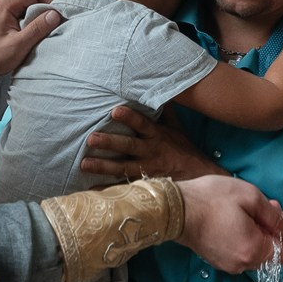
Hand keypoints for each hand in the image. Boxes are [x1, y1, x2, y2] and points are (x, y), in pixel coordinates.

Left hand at [0, 0, 59, 76]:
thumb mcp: (18, 45)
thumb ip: (37, 29)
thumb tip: (56, 14)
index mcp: (6, 2)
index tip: (63, 13)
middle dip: (50, 5)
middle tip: (61, 20)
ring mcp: (6, 6)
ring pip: (32, 2)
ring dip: (44, 12)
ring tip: (54, 25)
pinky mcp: (8, 14)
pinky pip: (27, 10)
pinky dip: (36, 17)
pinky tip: (42, 28)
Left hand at [78, 105, 221, 181]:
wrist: (198, 177)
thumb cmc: (183, 150)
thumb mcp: (177, 128)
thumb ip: (165, 111)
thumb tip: (161, 90)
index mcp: (157, 136)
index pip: (143, 124)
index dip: (130, 117)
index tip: (115, 110)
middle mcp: (151, 152)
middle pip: (128, 146)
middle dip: (110, 142)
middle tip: (91, 138)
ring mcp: (146, 169)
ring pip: (122, 168)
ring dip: (103, 166)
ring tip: (84, 164)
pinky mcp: (144, 184)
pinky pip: (124, 187)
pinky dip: (108, 190)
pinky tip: (92, 191)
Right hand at [178, 175, 282, 272]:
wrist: (175, 209)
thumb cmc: (213, 199)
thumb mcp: (252, 198)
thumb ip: (275, 217)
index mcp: (253, 251)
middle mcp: (242, 264)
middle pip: (271, 253)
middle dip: (276, 230)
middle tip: (273, 207)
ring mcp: (227, 264)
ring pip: (256, 252)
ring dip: (261, 232)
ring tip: (255, 210)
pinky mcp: (217, 259)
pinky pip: (241, 251)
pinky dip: (247, 237)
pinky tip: (241, 219)